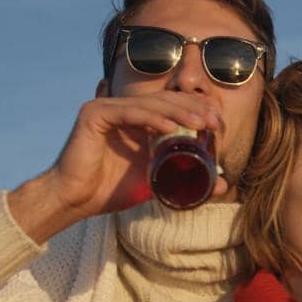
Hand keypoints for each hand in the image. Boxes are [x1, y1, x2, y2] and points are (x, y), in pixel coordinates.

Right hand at [9, 91, 230, 242]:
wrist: (75, 200)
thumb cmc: (111, 190)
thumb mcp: (158, 183)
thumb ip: (186, 179)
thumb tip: (225, 184)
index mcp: (137, 120)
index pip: (172, 107)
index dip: (196, 110)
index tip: (219, 124)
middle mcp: (122, 108)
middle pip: (164, 101)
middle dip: (193, 108)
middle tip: (215, 122)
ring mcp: (107, 108)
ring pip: (150, 104)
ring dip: (179, 111)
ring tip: (202, 124)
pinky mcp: (94, 114)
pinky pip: (129, 112)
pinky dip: (153, 118)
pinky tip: (173, 127)